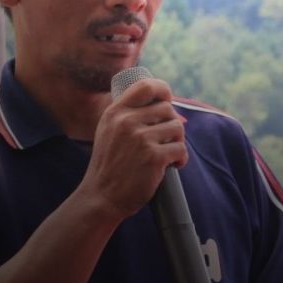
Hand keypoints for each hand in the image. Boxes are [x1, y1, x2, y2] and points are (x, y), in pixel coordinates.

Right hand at [81, 78, 187, 221]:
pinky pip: (180, 149)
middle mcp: (126, 122)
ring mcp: (140, 139)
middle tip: (165, 140)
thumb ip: (126, 115)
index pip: (145, 86)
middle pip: (167, 109)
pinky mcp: (153, 157)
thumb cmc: (109, 164)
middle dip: (171, 124)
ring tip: (167, 154)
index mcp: (115, 112)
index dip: (162, 90)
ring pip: (177, 128)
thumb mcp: (108, 131)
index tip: (167, 100)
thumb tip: (159, 102)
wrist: (101, 195)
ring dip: (177, 142)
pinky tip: (171, 166)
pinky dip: (180, 159)